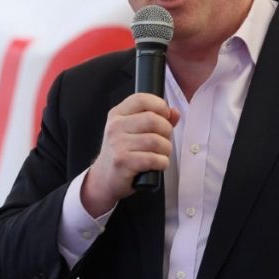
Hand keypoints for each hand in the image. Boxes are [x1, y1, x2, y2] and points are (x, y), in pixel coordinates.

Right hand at [81, 93, 180, 216]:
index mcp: (118, 114)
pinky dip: (162, 163)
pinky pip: (154, 159)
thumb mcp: (136, 132)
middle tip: (163, 141)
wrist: (104, 179)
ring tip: (160, 155)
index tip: (165, 117)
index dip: (160, 106)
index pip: (142, 99)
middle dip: (166, 132)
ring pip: (156, 141)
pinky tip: (156, 164)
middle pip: (153, 120)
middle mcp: (115, 126)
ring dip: (165, 150)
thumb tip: (175, 112)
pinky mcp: (122, 161)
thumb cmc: (124, 153)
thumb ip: (158, 119)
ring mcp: (117, 144)